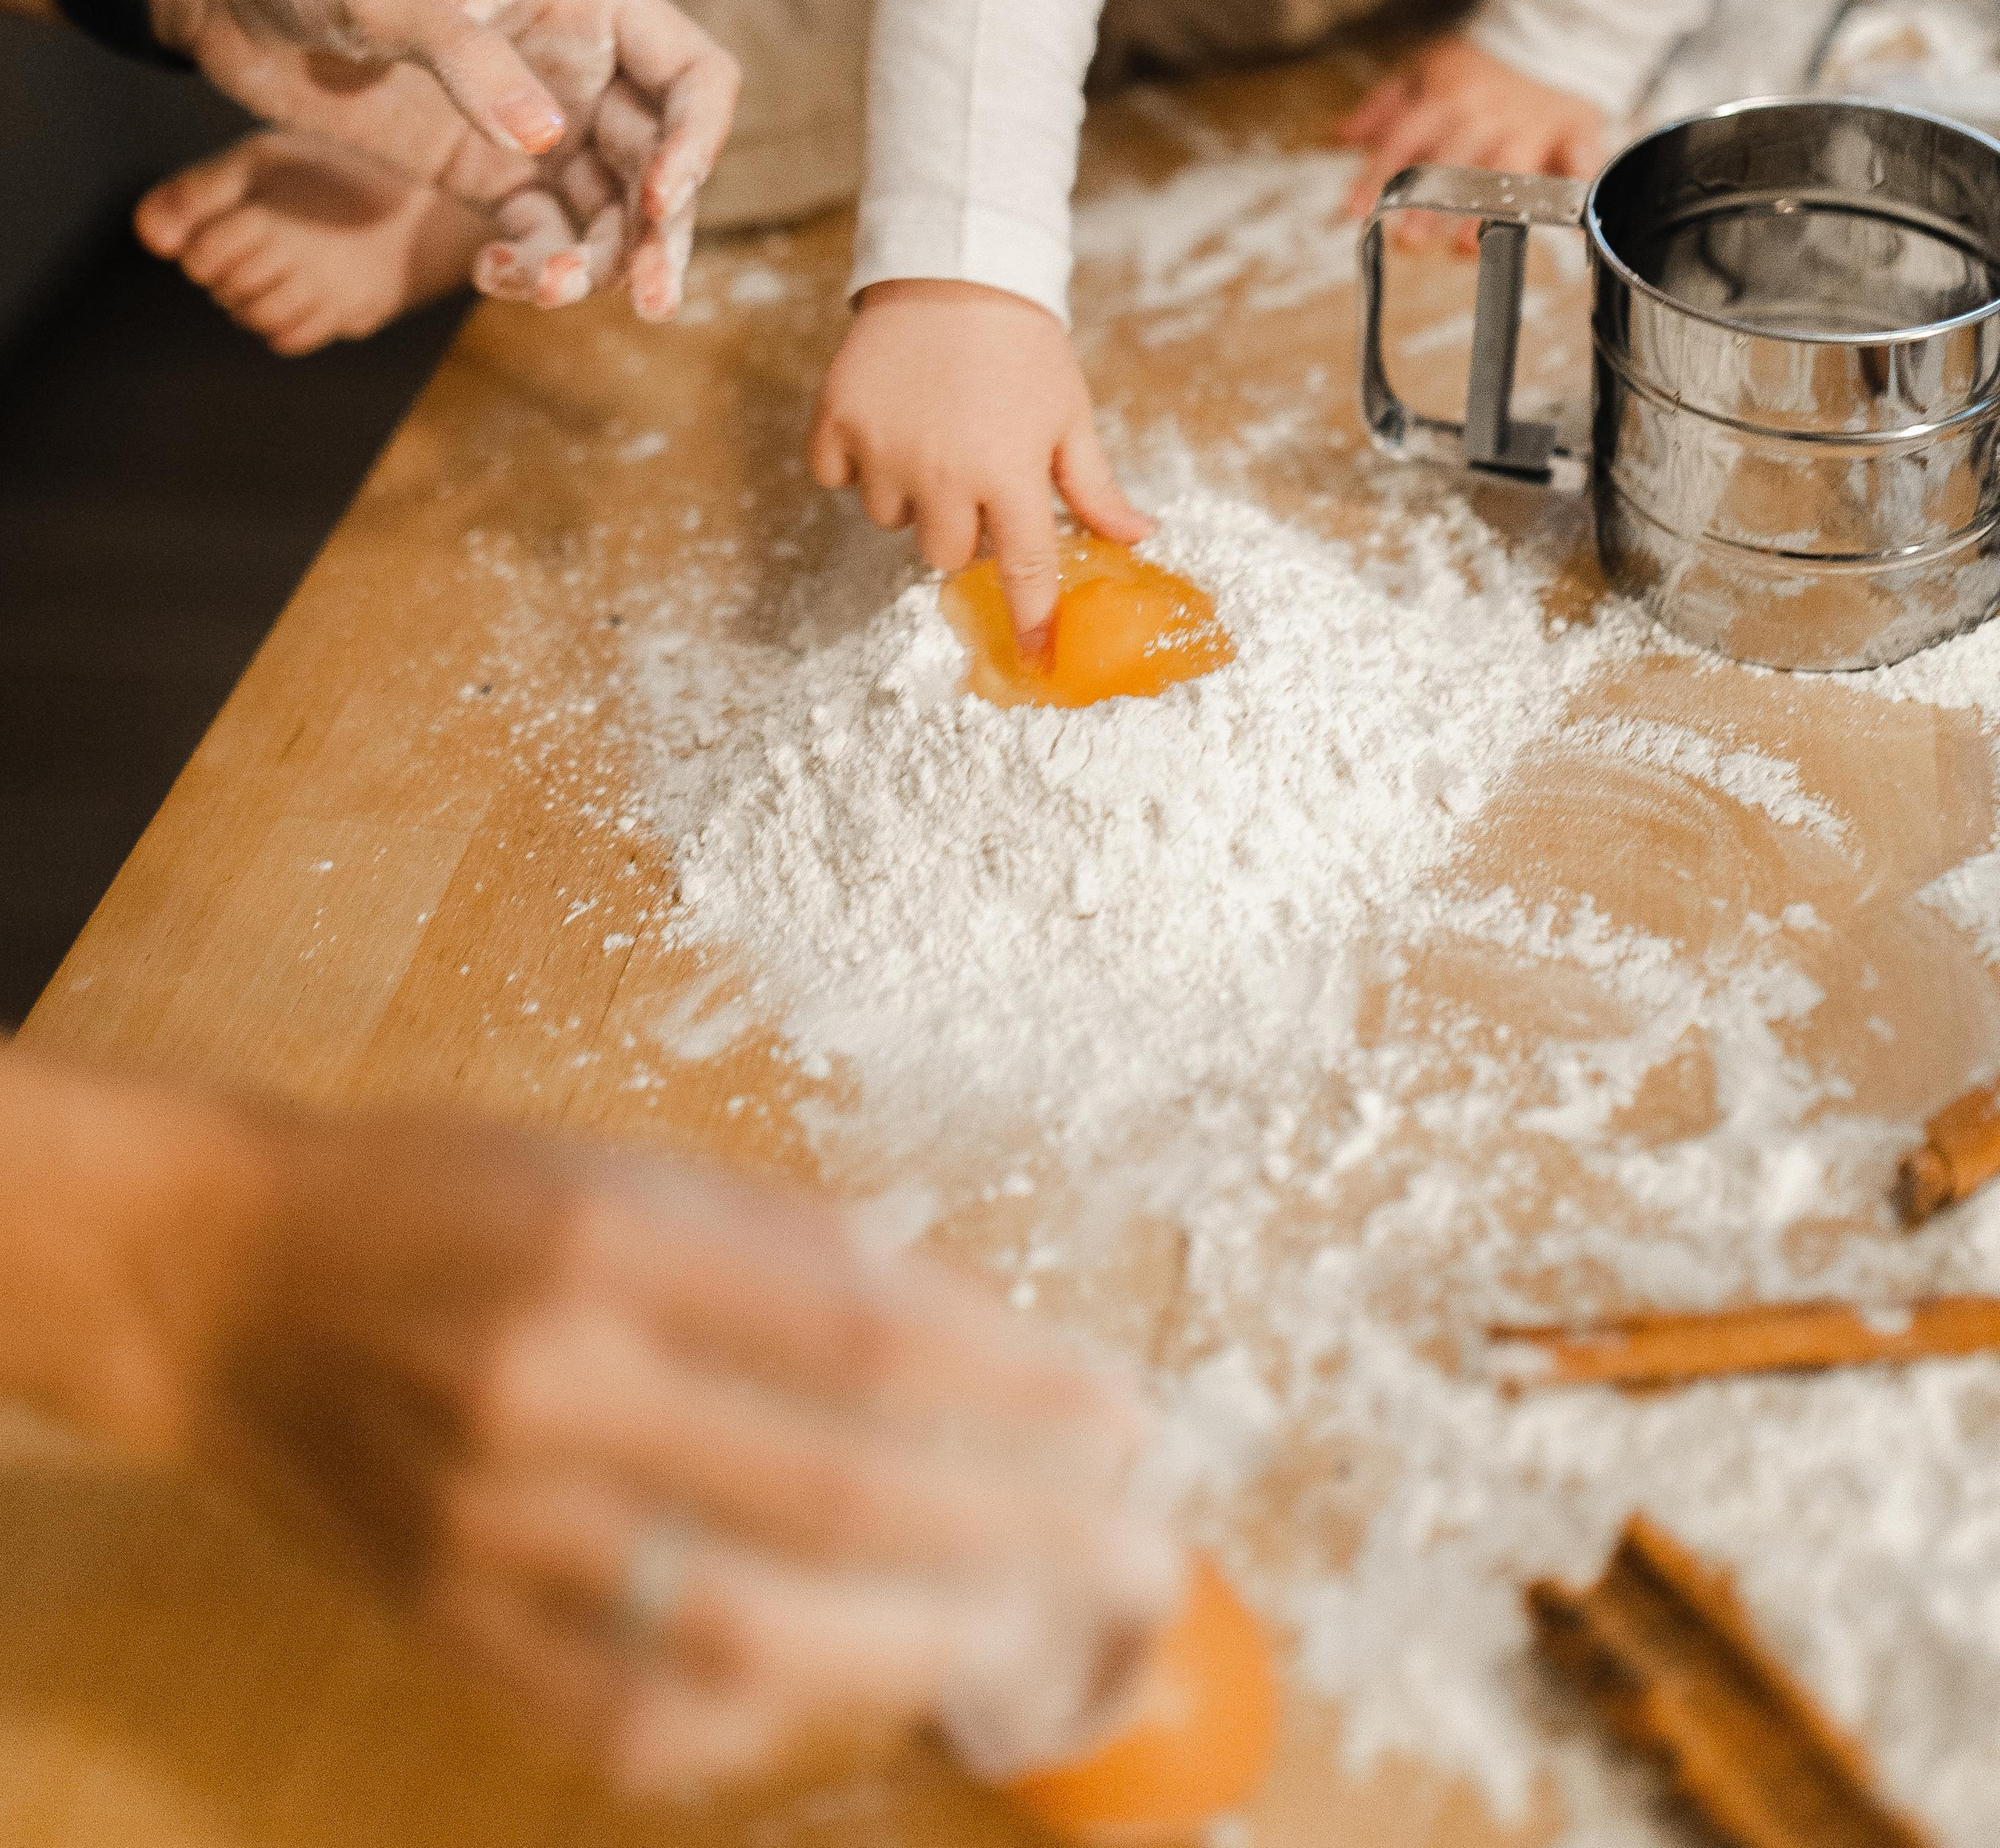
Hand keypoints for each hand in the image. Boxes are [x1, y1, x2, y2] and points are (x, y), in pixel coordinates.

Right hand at [76, 1080, 1177, 1799]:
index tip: (1127, 1419)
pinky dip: (770, 1717)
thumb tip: (971, 1340)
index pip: (864, 1335)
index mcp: (609, 1239)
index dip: (1018, 1389)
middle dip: (1018, 1536)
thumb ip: (790, 1251)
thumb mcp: (622, 1163)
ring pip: (747, 1633)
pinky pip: (637, 1714)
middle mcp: (553, 1388)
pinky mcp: (454, 1625)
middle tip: (1142, 1558)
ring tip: (1038, 1643)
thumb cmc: (440, 1194)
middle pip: (835, 1495)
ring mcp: (496, 1530)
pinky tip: (860, 1692)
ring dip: (921, 1651)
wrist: (224, 1282)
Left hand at [146, 0, 739, 316]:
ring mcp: (537, 122)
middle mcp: (581, 63)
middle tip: (649, 296)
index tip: (660, 201)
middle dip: (660, 230)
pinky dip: (535, 268)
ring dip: (598, 262)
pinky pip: (542, 233)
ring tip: (544, 291)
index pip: (694, 76)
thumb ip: (468, 60)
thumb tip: (546, 139)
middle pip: (662, 159)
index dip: (696, 142)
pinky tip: (498, 281)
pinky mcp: (486, 171)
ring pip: (609, 210)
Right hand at [809, 281, 1146, 648]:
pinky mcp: (836, 421)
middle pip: (941, 555)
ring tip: (929, 435)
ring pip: (888, 517)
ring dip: (909, 494)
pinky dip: (854, 463)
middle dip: (959, 529)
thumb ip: (1096, 488)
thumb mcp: (1070, 416)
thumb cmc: (1024, 347)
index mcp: (1009, 474)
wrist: (956, 268)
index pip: (1023, 569)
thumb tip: (1140, 539)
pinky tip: (884, 424)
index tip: (1037, 658)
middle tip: (970, 476)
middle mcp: (942, 472)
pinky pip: (835, 478)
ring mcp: (882, 449)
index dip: (1033, 618)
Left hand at [1338, 34, 1604, 234]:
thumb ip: (1383, 105)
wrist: (1547, 32)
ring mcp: (1529, 126)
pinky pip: (1579, 159)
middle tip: (1409, 239)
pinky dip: (1579, 186)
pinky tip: (1572, 226)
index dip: (1378, 174)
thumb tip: (1342, 136)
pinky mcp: (1571, 130)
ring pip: (1505, 172)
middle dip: (1430, 203)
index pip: (1404, 138)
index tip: (1356, 210)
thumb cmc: (1476, 63)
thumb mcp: (1422, 68)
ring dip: (1485, 211)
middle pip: (1453, 162)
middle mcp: (1485, 113)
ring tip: (1464, 248)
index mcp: (1445, 95)